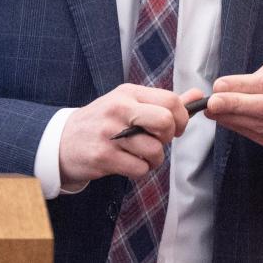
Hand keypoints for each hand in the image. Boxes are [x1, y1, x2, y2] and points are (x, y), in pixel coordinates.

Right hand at [59, 85, 202, 189]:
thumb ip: (164, 102)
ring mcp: (110, 132)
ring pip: (155, 151)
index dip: (181, 119)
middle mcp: (119, 108)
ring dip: (154, 160)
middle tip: (158, 141)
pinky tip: (127, 163)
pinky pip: (139, 168)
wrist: (63, 140)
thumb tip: (198, 95)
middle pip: (165, 121)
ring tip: (140, 155)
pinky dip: (139, 170)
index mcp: (128, 93)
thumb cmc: (103, 122)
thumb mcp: (129, 104)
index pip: (170, 100)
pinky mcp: (103, 156)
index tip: (174, 129)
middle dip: (168, 138)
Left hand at [205, 63, 262, 167]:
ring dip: (232, 118)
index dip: (242, 85)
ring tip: (213, 111)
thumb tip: (225, 87)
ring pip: (261, 125)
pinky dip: (240, 129)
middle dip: (235, 103)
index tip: (219, 85)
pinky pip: (260, 140)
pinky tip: (226, 121)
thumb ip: (258, 79)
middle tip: (212, 102)